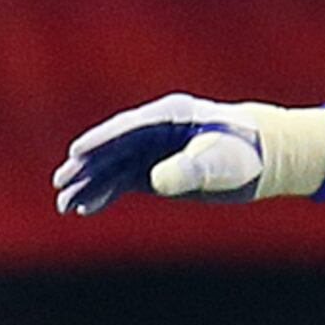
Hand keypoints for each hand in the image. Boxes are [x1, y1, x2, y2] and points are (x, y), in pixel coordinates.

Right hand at [54, 94, 324, 212]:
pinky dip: (104, 194)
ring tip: (67, 206)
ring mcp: (151, 150)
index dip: (102, 139)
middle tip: (61, 184)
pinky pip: (121, 182)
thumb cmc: (245, 152)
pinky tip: (87, 209)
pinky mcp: (153, 170)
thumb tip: (156, 181)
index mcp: (172, 115)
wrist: (263, 158)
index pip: (129, 126)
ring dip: (88, 184)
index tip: (78, 151)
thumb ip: (191, 169)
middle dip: (85, 166)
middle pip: (112, 147)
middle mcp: (155, 130)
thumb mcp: (222, 162)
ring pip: (111, 167)